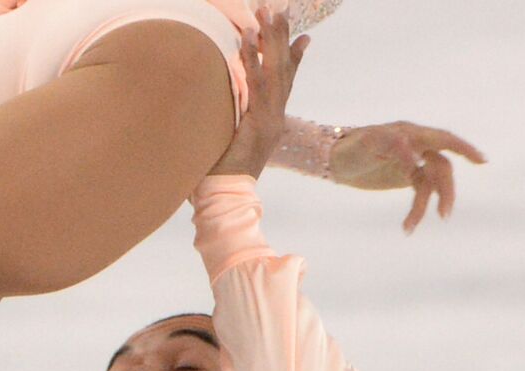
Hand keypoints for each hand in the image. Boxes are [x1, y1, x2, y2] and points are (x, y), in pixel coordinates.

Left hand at [208, 7, 309, 177]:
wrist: (226, 198)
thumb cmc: (221, 174)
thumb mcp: (230, 142)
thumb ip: (233, 125)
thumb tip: (225, 117)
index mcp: (271, 122)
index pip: (285, 83)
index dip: (294, 59)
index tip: (304, 37)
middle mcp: (275, 118)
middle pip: (284, 70)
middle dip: (282, 38)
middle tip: (280, 9)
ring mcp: (270, 120)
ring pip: (275, 72)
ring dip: (271, 40)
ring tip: (268, 13)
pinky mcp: (260, 123)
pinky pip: (258, 85)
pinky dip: (254, 61)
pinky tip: (249, 39)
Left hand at [329, 121, 486, 232]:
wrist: (334, 160)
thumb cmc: (350, 147)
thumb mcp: (367, 144)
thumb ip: (392, 145)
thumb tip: (416, 157)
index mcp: (411, 133)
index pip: (443, 139)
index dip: (464, 149)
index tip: (482, 161)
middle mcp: (416, 146)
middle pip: (441, 168)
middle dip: (445, 192)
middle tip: (444, 214)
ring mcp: (413, 162)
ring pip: (430, 185)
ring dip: (424, 207)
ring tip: (409, 228)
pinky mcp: (406, 177)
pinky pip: (420, 193)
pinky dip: (416, 210)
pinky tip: (407, 227)